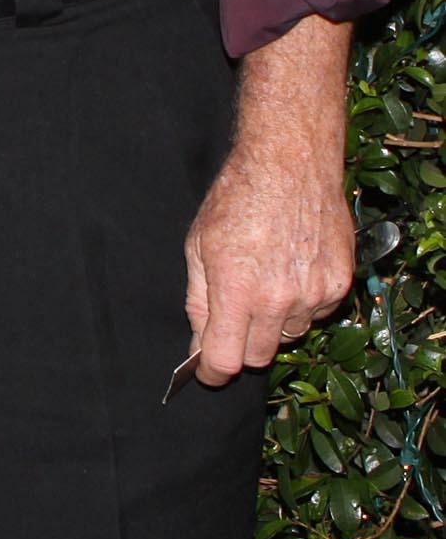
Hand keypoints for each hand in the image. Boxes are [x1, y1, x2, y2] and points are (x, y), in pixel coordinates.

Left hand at [183, 139, 353, 386]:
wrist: (289, 164)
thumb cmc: (236, 198)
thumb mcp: (198, 245)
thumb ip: (199, 300)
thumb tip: (198, 343)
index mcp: (238, 290)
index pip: (226, 359)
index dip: (212, 373)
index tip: (206, 373)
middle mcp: (279, 299)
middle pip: (258, 356)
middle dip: (238, 346)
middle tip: (230, 319)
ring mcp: (314, 294)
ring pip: (288, 336)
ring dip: (271, 323)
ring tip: (262, 280)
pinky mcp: (339, 285)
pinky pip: (314, 314)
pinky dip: (299, 304)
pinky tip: (288, 269)